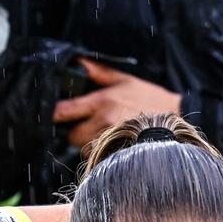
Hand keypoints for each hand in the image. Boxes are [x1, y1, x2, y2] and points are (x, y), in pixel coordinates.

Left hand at [51, 59, 181, 149]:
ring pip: (84, 149)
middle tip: (87, 126)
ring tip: (105, 135)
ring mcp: (110, 141)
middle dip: (75, 133)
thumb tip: (79, 63)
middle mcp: (103, 122)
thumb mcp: (126, 81)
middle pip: (71, 136)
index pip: (64, 111)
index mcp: (102, 102)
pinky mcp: (117, 155)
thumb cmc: (152, 101)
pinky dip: (101, 154)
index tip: (48, 114)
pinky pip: (99, 158)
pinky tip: (113, 145)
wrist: (174, 125)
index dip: (53, 114)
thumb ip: (100, 73)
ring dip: (89, 144)